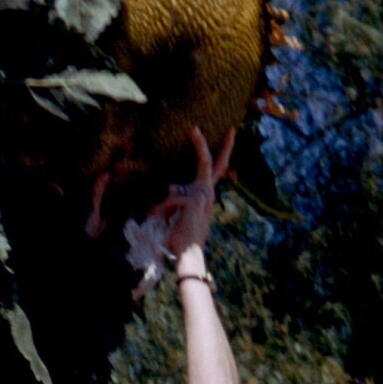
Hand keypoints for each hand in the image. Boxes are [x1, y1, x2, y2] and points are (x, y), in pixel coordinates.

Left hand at [151, 126, 234, 258]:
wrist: (189, 255)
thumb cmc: (183, 236)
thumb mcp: (179, 211)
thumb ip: (178, 195)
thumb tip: (171, 185)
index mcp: (205, 193)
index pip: (215, 167)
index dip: (220, 149)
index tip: (228, 132)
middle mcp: (208, 192)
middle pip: (209, 162)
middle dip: (202, 144)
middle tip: (194, 128)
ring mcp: (203, 196)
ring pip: (175, 189)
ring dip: (163, 205)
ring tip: (157, 217)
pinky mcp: (194, 201)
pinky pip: (170, 197)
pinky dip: (160, 208)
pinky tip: (155, 216)